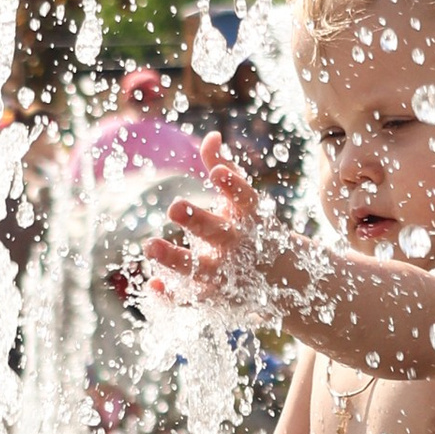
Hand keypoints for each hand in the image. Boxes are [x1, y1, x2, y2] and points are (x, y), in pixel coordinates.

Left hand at [142, 140, 300, 320]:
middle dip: (197, 221)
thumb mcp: (244, 201)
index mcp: (248, 218)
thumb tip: (211, 135)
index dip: (232, 186)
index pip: (244, 199)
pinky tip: (154, 287)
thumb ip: (225, 168)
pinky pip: (192, 298)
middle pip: (218, 233)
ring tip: (149, 245)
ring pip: (200, 268)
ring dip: (175, 259)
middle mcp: (239, 244)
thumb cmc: (253, 229)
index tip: (217, 172)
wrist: (284, 280)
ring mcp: (228, 273)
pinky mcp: (216, 296)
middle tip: (173, 206)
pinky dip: (173, 295)